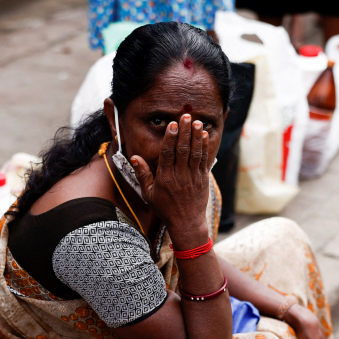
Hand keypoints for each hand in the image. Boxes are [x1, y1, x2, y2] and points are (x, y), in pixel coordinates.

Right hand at [131, 114, 209, 244]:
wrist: (186, 223)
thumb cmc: (165, 209)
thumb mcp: (149, 194)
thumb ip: (143, 174)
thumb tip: (135, 157)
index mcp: (165, 178)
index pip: (168, 154)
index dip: (170, 138)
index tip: (172, 125)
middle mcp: (180, 176)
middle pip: (182, 150)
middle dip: (184, 132)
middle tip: (185, 116)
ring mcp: (193, 177)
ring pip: (195, 153)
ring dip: (195, 136)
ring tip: (196, 121)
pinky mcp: (203, 178)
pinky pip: (204, 160)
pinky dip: (204, 146)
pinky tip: (204, 134)